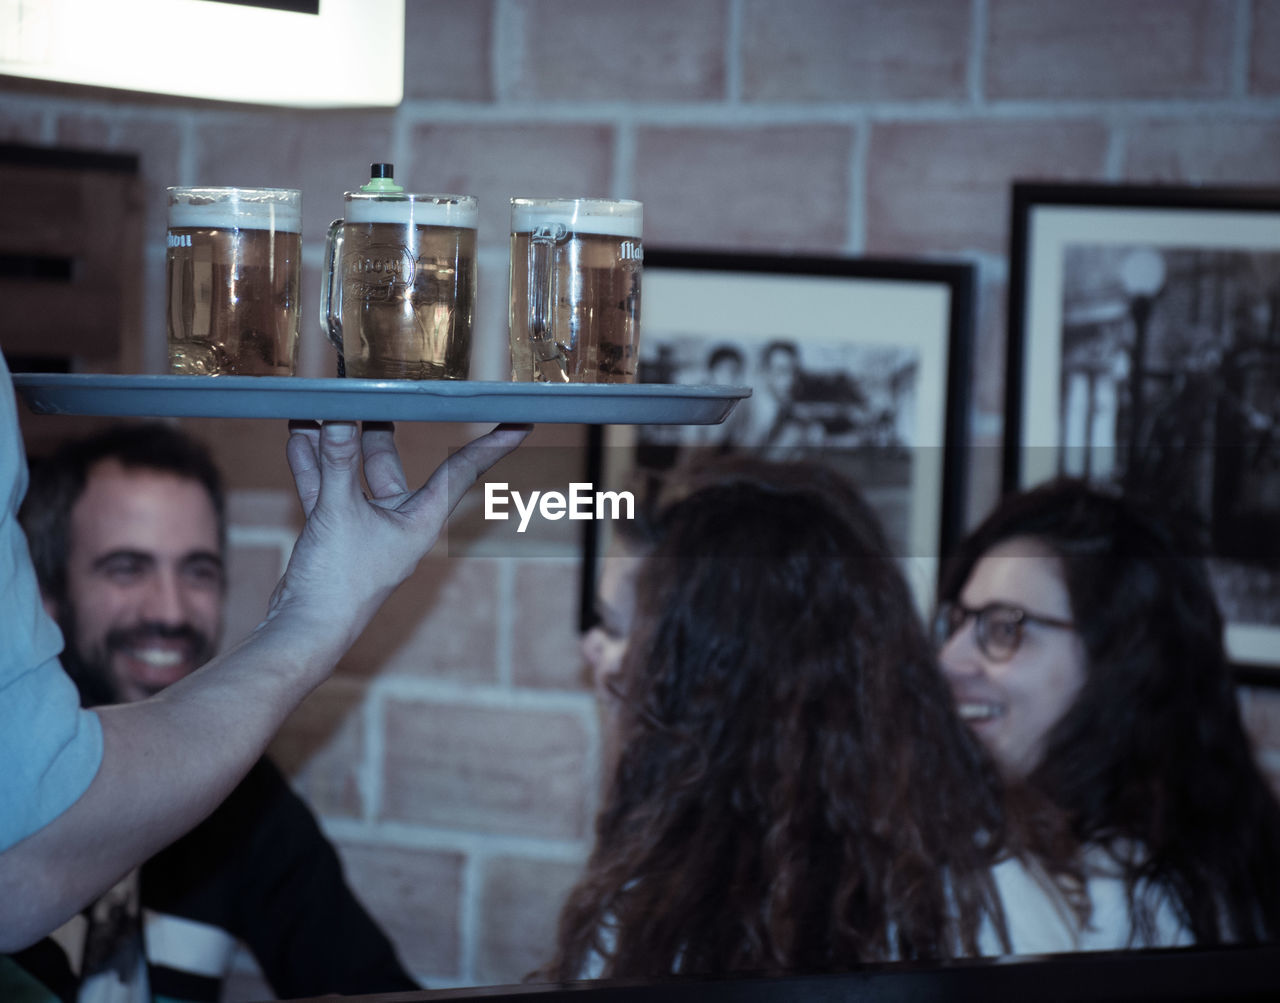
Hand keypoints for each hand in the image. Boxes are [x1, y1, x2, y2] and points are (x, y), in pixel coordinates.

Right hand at [266, 420, 528, 641]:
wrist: (304, 632)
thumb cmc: (338, 584)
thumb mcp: (337, 512)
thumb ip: (336, 463)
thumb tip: (337, 417)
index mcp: (420, 521)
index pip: (462, 472)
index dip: (491, 445)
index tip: (519, 422)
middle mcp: (399, 523)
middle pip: (392, 465)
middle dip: (378, 430)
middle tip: (378, 391)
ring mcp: (366, 530)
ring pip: (353, 476)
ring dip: (335, 446)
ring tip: (322, 406)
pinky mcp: (336, 536)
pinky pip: (328, 492)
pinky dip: (315, 469)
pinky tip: (300, 438)